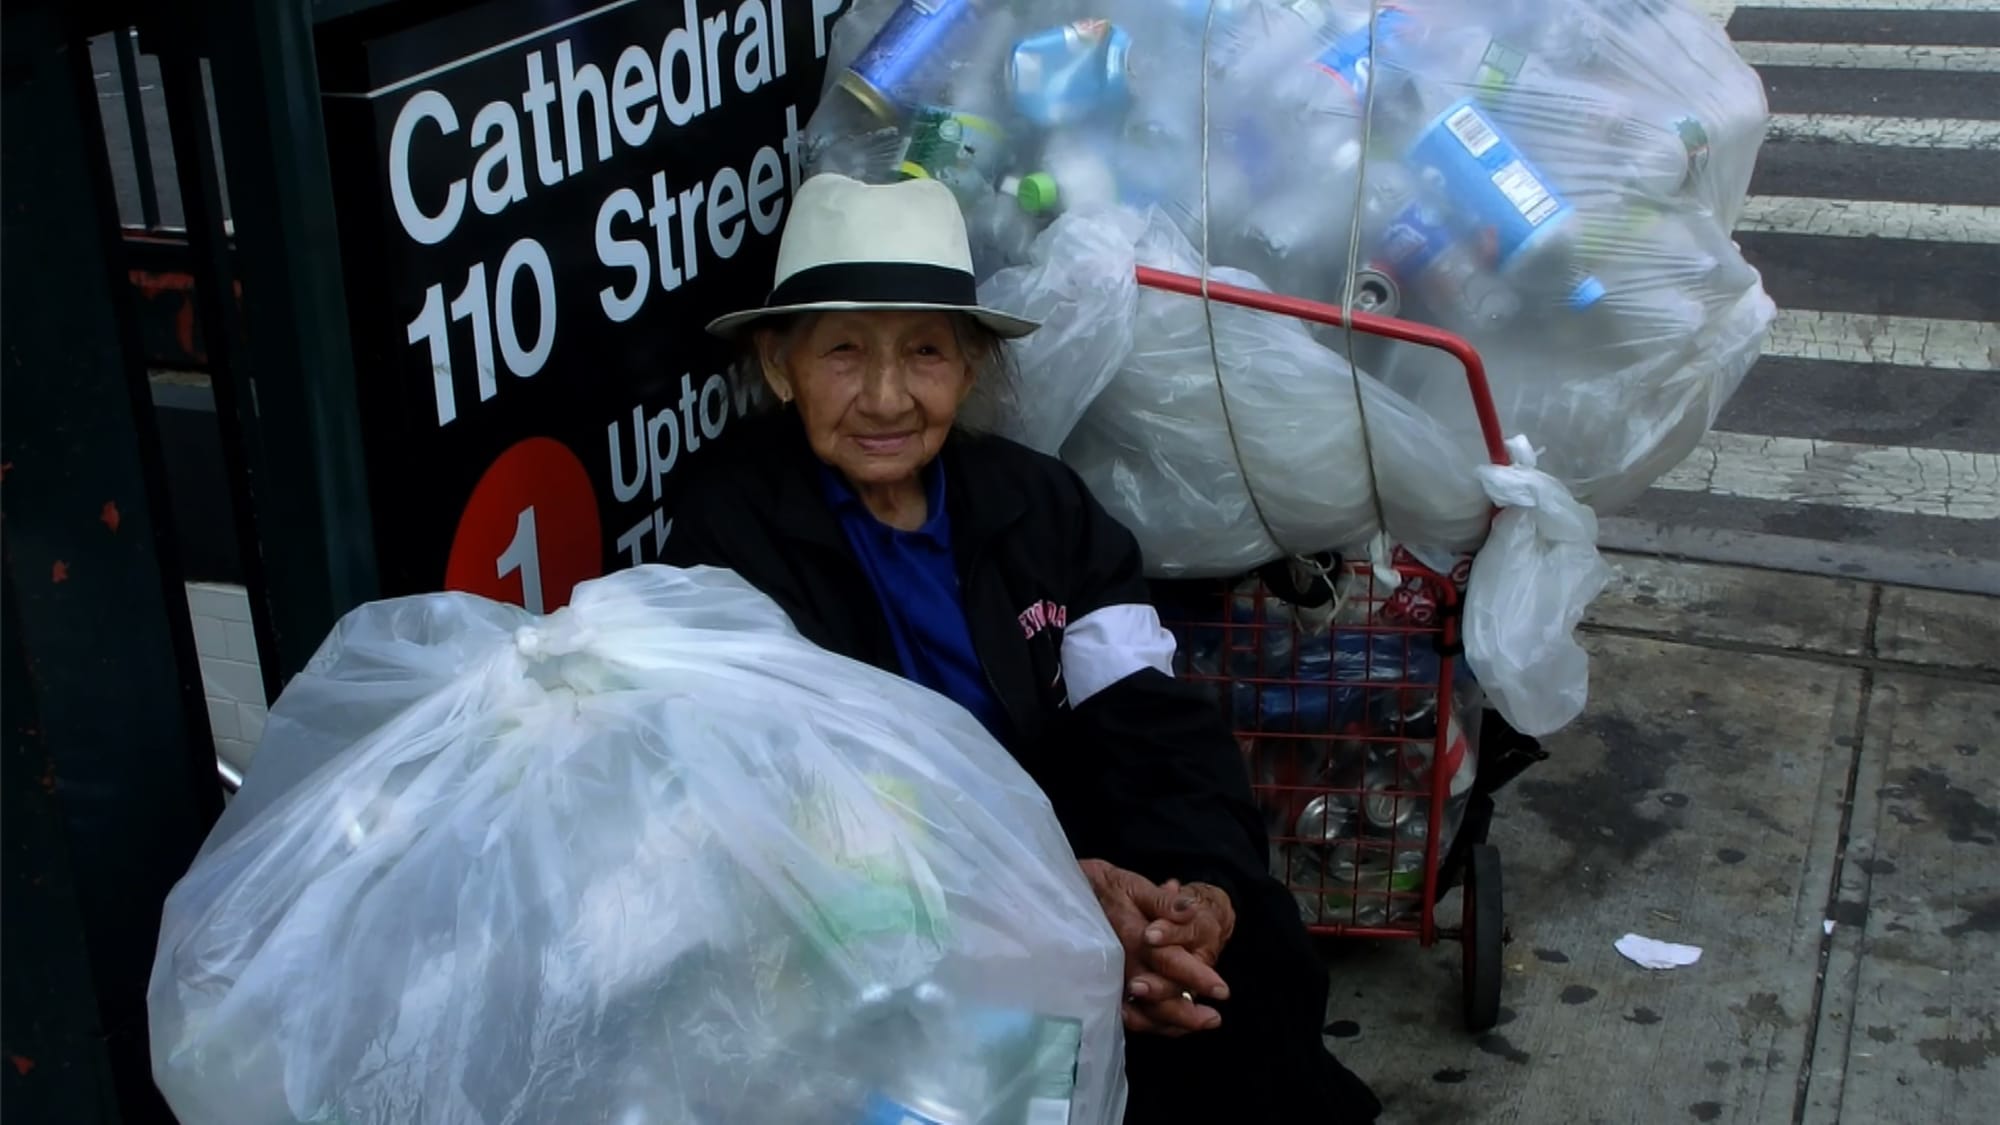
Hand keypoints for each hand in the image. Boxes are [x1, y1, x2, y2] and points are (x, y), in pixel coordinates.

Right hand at [1079, 859, 1235, 1036]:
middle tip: (1213, 1019)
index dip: (1194, 976)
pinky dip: (1152, 1023)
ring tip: (1199, 1025)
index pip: (1167, 960)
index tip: (1222, 990)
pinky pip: (1128, 1014)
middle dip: (1185, 1012)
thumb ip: (1163, 901)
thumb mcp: (1136, 886)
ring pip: (1141, 1010)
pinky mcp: (1106, 988)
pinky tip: (1173, 1027)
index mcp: (1132, 936)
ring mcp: (1111, 979)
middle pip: (1154, 995)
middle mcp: (1121, 963)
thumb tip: (1190, 910)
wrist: (1076, 897)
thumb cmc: (1111, 890)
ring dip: (1172, 1021)